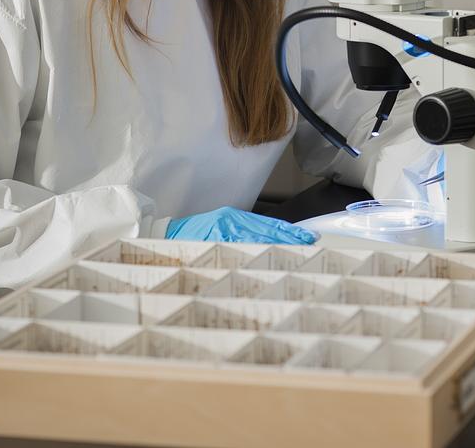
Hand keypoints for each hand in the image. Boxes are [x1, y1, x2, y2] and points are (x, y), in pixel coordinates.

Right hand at [165, 206, 317, 244]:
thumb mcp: (220, 231)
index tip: (307, 237)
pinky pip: (240, 245)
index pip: (269, 224)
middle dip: (290, 237)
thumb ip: (242, 236)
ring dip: (278, 244)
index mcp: (234, 218)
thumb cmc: (192, 237)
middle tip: (310, 242)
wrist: (165, 235)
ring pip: (258, 237)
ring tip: (298, 250)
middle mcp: (232, 220)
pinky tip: (270, 255)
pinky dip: (256, 251)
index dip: (289, 231)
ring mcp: (224, 229)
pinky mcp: (215, 238)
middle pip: (268, 229)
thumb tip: (269, 246)